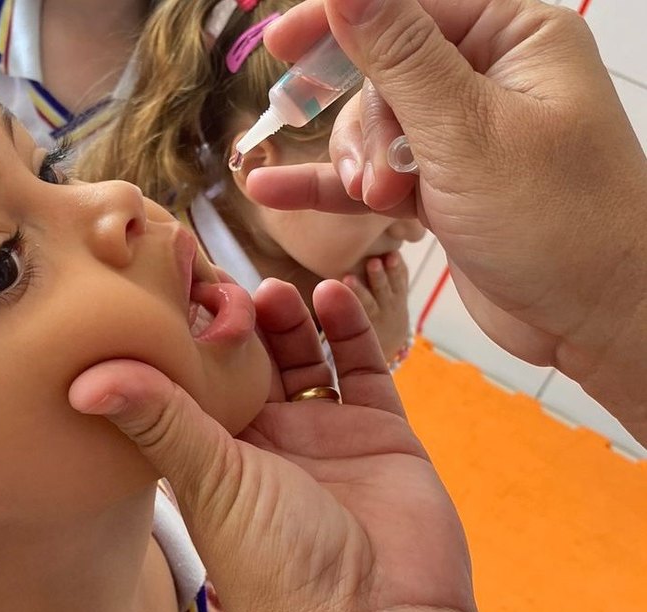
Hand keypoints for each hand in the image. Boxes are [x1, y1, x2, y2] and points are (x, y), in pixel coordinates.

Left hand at [70, 279, 488, 611]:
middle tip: (224, 280)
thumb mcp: (208, 482)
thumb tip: (81, 381)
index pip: (196, 383)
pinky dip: (351, 331)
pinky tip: (333, 295)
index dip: (186, 339)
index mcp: (217, 457)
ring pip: (307, 360)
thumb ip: (158, 421)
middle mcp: (269, 445)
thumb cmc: (278, 568)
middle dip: (239, 322)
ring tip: (272, 290)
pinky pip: (365, 372)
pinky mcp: (382, 437)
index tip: (171, 288)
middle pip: (252, 364)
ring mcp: (326, 439)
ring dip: (291, 321)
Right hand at [245, 0, 646, 434]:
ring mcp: (464, 135)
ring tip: (382, 203)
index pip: (408, 7)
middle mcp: (489, 77)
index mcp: (514, 38)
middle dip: (365, 123)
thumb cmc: (560, 224)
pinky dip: (329, 183)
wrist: (597, 322)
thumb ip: (398, 56)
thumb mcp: (467, 132)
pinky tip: (272, 190)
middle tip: (375, 172)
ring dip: (359, 164)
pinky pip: (370, 173)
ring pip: (371, 126)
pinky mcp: (443, 186)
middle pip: (382, 70)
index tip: (279, 47)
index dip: (338, 24)